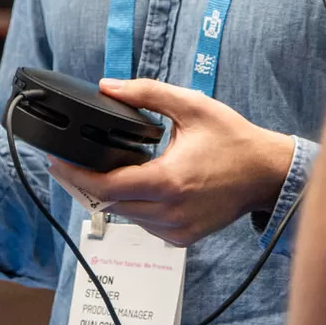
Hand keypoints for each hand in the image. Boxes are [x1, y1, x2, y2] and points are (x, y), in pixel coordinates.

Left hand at [46, 79, 296, 246]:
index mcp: (169, 182)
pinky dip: (135, 207)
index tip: (57, 162)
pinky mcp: (184, 238)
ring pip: (125, 217)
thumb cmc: (233, 139)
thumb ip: (146, 93)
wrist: (268, 174)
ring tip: (105, 169)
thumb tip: (107, 86)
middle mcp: (171, 213)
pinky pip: (144, 225)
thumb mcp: (191, 105)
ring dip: (112, 196)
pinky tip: (139, 186)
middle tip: (69, 163)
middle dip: (86, 184)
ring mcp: (177, 230)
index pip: (106, 188)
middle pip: (109, 205)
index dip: (76, 176)